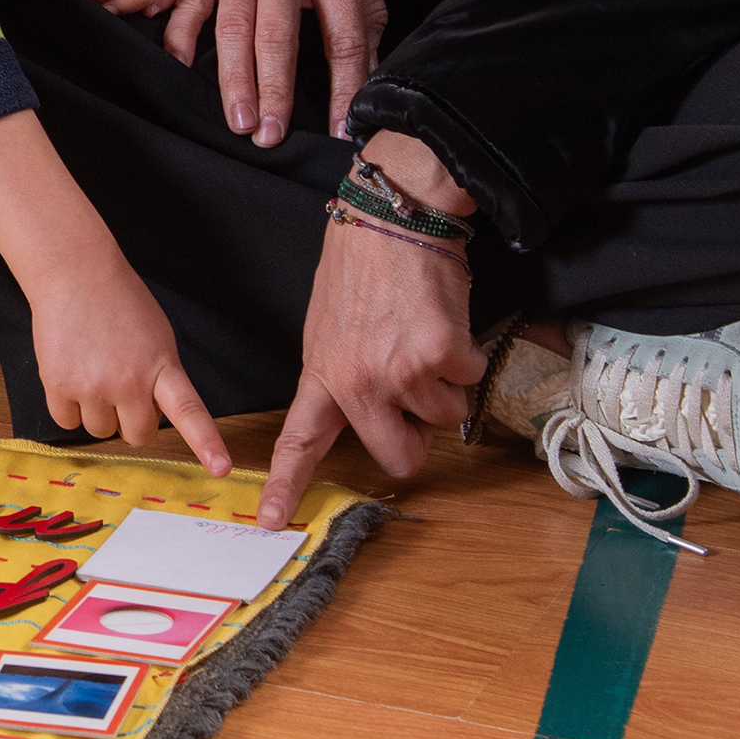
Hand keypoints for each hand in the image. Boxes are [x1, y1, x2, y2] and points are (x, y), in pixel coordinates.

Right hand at [0, 107, 229, 475]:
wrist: (74, 273)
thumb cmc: (119, 302)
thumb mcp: (157, 337)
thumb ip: (161, 377)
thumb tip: (151, 415)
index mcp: (162, 366)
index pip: (189, 412)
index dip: (207, 444)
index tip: (221, 469)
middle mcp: (128, 381)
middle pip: (136, 434)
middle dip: (130, 419)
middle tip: (120, 386)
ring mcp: (92, 385)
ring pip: (99, 430)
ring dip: (97, 411)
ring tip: (92, 371)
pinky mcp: (58, 385)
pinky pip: (66, 421)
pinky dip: (68, 405)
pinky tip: (70, 373)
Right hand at [163, 0, 391, 146]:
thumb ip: (366, 4)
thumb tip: (370, 64)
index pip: (341, 38)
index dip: (344, 89)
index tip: (343, 129)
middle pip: (278, 38)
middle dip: (275, 93)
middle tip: (270, 137)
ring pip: (233, 27)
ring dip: (233, 78)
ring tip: (236, 120)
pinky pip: (190, 1)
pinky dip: (178, 34)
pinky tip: (176, 65)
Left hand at [257, 131, 484, 524]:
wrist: (394, 217)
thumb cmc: (363, 266)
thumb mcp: (329, 324)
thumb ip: (342, 372)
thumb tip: (368, 409)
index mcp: (322, 374)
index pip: (299, 440)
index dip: (286, 485)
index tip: (270, 521)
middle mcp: (356, 382)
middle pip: (399, 457)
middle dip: (418, 438)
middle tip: (418, 401)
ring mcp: (399, 372)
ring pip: (445, 415)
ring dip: (445, 382)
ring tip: (423, 335)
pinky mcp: (440, 355)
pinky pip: (468, 379)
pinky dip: (467, 354)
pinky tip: (443, 319)